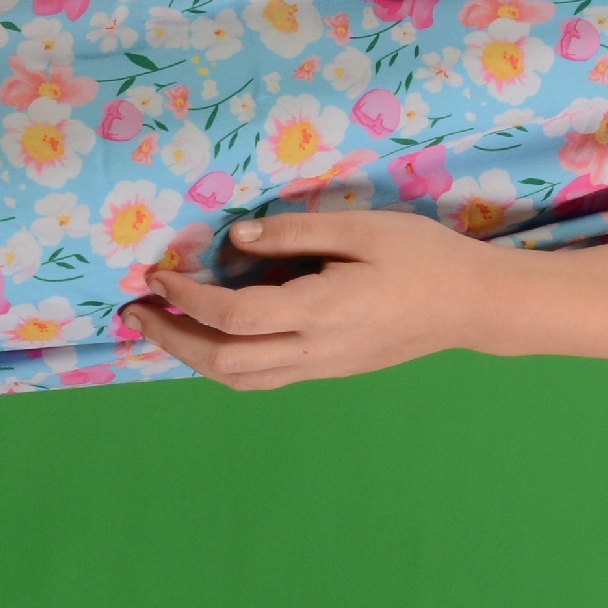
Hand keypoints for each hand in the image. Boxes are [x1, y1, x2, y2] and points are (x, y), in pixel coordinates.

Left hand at [125, 210, 481, 390]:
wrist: (472, 306)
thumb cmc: (424, 257)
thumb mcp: (364, 227)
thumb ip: (297, 231)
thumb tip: (236, 237)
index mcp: (321, 311)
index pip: (233, 316)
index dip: (186, 297)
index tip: (157, 273)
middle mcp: (315, 351)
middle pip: (224, 362)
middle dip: (171, 337)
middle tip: (135, 312)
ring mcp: (322, 368)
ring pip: (240, 379)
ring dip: (192, 356)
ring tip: (162, 328)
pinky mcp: (330, 371)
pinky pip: (263, 377)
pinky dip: (224, 361)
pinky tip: (211, 337)